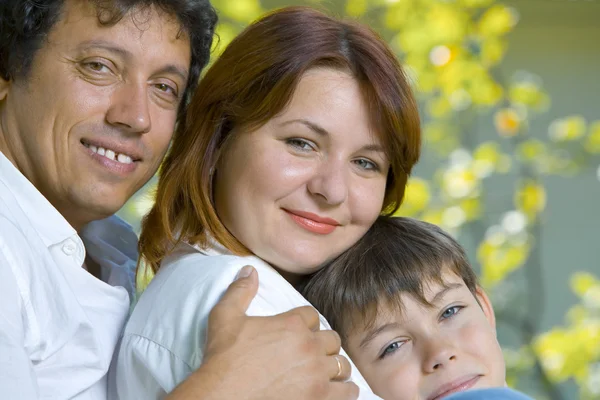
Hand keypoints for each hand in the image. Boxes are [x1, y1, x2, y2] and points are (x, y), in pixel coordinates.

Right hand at [167, 266, 358, 399]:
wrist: (221, 395)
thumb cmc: (223, 358)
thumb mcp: (225, 317)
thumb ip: (240, 290)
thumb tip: (250, 270)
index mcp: (292, 324)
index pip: (313, 315)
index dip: (306, 323)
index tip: (299, 332)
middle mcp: (309, 346)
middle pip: (332, 339)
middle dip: (323, 344)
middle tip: (310, 353)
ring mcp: (317, 374)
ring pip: (342, 365)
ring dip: (334, 367)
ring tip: (324, 373)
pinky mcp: (319, 397)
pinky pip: (348, 392)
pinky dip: (344, 391)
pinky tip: (333, 391)